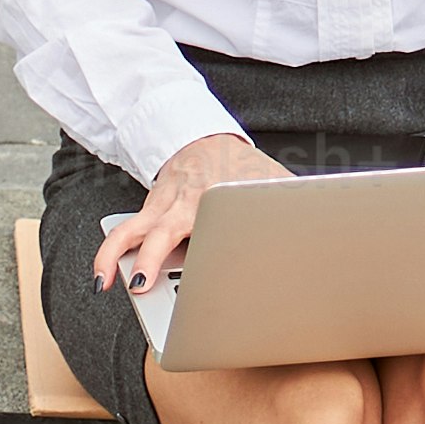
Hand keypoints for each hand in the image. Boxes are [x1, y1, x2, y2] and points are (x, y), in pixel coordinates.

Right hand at [103, 126, 281, 290]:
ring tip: (102, 283)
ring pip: (128, 230)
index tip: (199, 265)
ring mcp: (159, 208)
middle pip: (157, 229)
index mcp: (209, 200)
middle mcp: (179, 204)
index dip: (201, 246)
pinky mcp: (147, 212)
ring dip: (111, 255)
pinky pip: (124, 232)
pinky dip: (111, 252)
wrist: (203, 141)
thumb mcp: (269, 180)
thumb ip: (288, 202)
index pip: (203, 224)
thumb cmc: (240, 169)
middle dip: (147, 255)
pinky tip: (104, 277)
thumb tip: (322, 222)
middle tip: (139, 282)